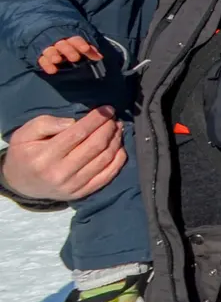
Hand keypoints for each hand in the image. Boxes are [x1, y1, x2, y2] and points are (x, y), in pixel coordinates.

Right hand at [0, 109, 125, 202]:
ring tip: (117, 129)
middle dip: (109, 128)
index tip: (107, 109)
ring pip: (104, 159)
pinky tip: (119, 147)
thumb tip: (74, 122)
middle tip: (113, 118)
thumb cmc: (25, 153)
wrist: (21, 183)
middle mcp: (60, 173)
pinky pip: (108, 176)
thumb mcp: (24, 134)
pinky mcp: (82, 193)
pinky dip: (118, 160)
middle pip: (95, 146)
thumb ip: (47, 124)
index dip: (96, 119)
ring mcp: (73, 185)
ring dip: (116, 141)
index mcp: (45, 156)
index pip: (78, 133)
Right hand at [37, 35, 102, 74]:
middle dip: (68, 50)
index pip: (75, 39)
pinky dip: (46, 64)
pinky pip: (41, 59)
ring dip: (53, 55)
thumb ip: (89, 49)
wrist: (46, 31)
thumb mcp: (80, 44)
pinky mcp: (40, 55)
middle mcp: (58, 42)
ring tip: (57, 60)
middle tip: (74, 58)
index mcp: (70, 37)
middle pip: (63, 45)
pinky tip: (52, 70)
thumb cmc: (68, 41)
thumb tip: (99, 57)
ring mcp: (48, 48)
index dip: (80, 44)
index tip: (85, 49)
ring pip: (50, 50)